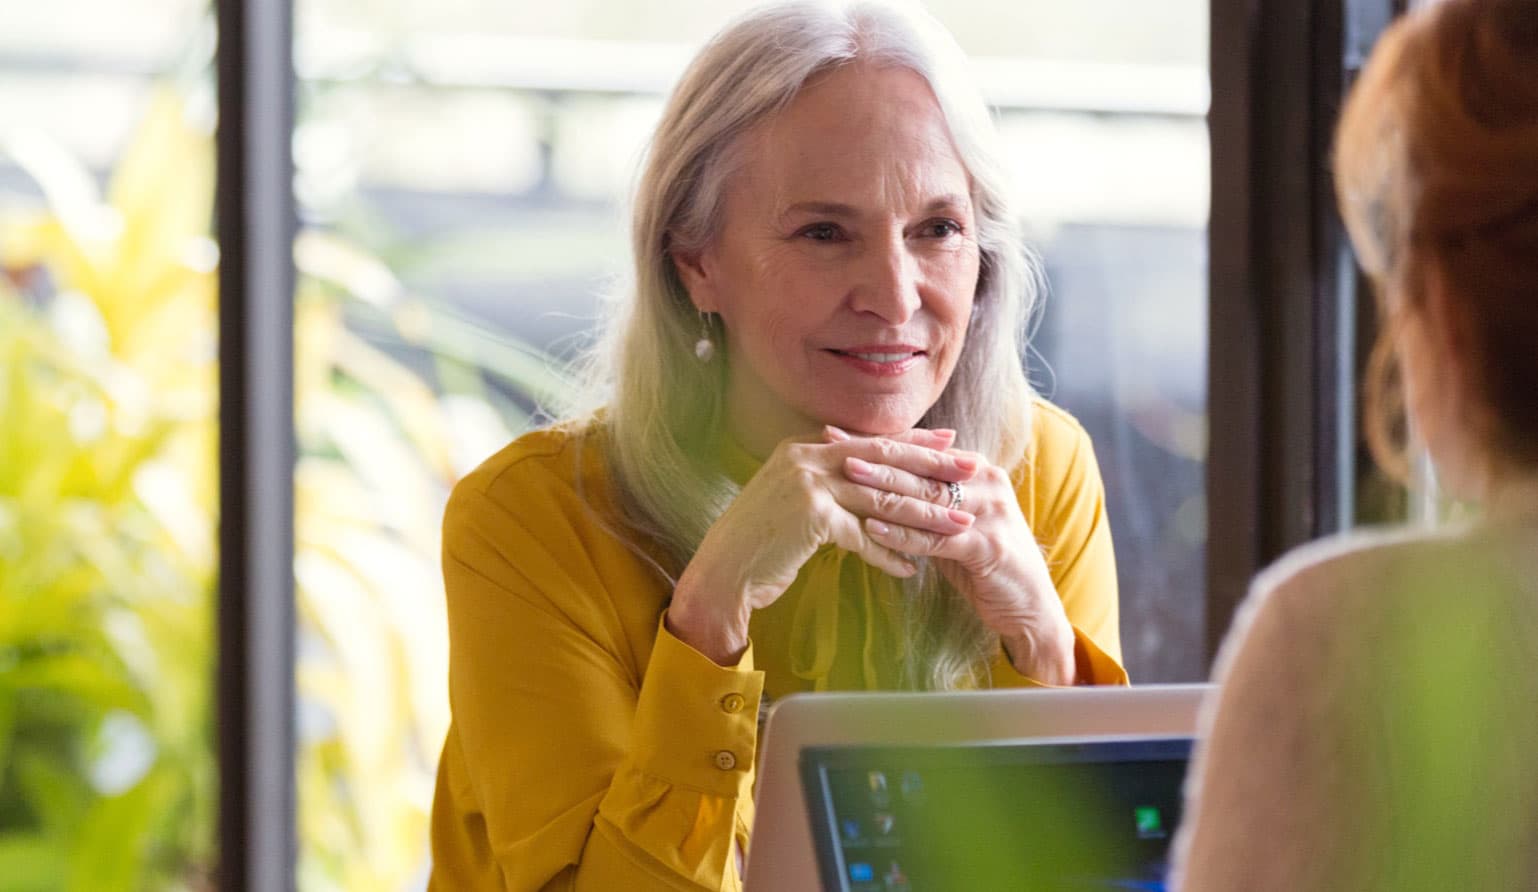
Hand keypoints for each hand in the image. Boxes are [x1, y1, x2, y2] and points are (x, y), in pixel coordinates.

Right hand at [667, 427, 978, 664]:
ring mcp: (807, 484)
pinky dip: (888, 554)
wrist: (722, 571)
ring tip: (957, 526)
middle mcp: (805, 456)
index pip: (871, 440)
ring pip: (881, 498)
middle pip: (884, 460)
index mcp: (804, 446)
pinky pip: (863, 535)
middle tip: (972, 470)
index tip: (951, 443)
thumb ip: (825, 480)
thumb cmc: (760, 541)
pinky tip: (911, 569)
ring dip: (923, 515)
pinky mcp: (810, 517)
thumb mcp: (791, 498)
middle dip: (932, 466)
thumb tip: (865, 476)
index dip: (913, 442)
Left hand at [843, 448, 1078, 684]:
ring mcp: (990, 513)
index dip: (880, 444)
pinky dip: (903, 534)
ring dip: (884, 491)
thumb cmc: (983, 561)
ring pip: (927, 499)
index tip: (838, 437)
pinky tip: (873, 529)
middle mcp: (987, 483)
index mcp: (978, 470)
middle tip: (837, 452)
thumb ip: (926, 499)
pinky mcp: (988, 546)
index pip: (920, 451)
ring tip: (848, 482)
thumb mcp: (954, 521)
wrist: (1028, 605)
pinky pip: (936, 538)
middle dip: (877, 459)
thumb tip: (877, 477)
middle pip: (922, 469)